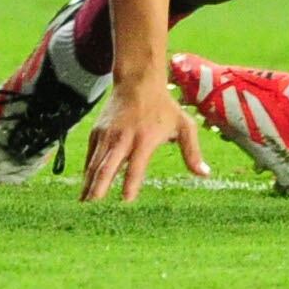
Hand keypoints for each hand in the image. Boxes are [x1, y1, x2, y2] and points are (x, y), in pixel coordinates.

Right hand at [77, 76, 210, 202]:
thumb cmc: (164, 106)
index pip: (136, 166)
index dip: (131, 183)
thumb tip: (205, 174)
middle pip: (108, 166)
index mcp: (144, 139)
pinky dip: (87, 171)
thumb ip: (192, 151)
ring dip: (89, 184)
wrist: (137, 81)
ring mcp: (107, 135)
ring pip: (95, 163)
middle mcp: (123, 138)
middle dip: (99, 187)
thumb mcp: (184, 125)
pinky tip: (85, 187)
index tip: (126, 200)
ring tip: (84, 204)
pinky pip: (91, 156)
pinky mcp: (97, 132)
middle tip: (93, 207)